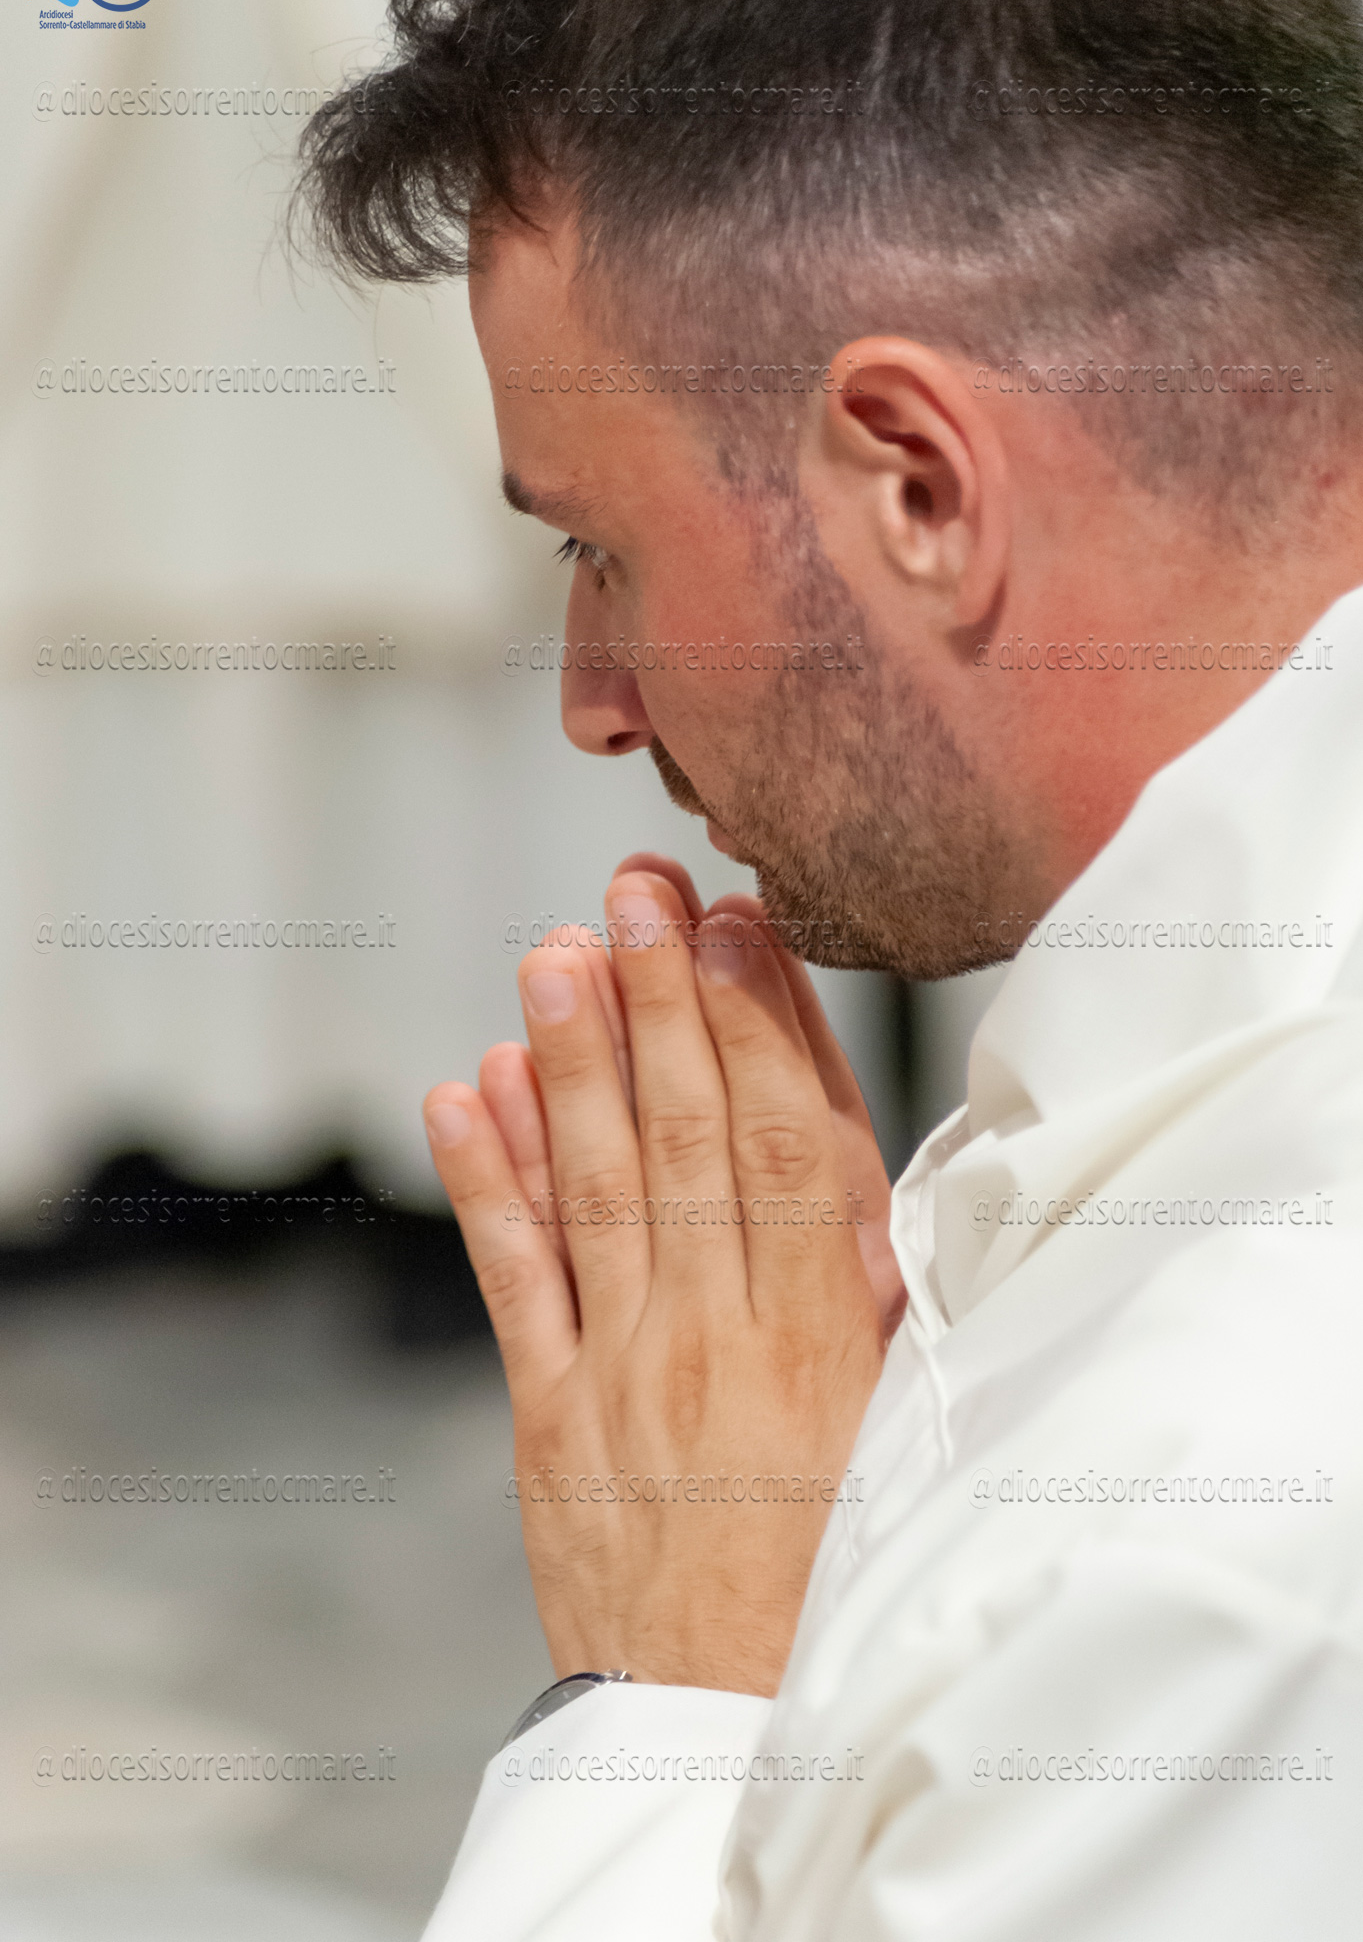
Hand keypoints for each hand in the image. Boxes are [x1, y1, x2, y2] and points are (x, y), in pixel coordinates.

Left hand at [423, 859, 890, 1695]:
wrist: (724, 1719)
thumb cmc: (830, 1563)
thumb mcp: (891, 1427)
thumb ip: (867, 1292)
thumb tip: (848, 1154)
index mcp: (825, 1337)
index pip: (793, 1147)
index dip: (763, 1027)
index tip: (735, 924)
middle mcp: (722, 1338)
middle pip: (693, 1140)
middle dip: (663, 1006)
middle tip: (634, 892)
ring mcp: (627, 1374)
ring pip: (601, 1190)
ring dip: (572, 1066)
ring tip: (551, 955)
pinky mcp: (550, 1418)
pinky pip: (517, 1284)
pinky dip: (487, 1185)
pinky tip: (463, 1095)